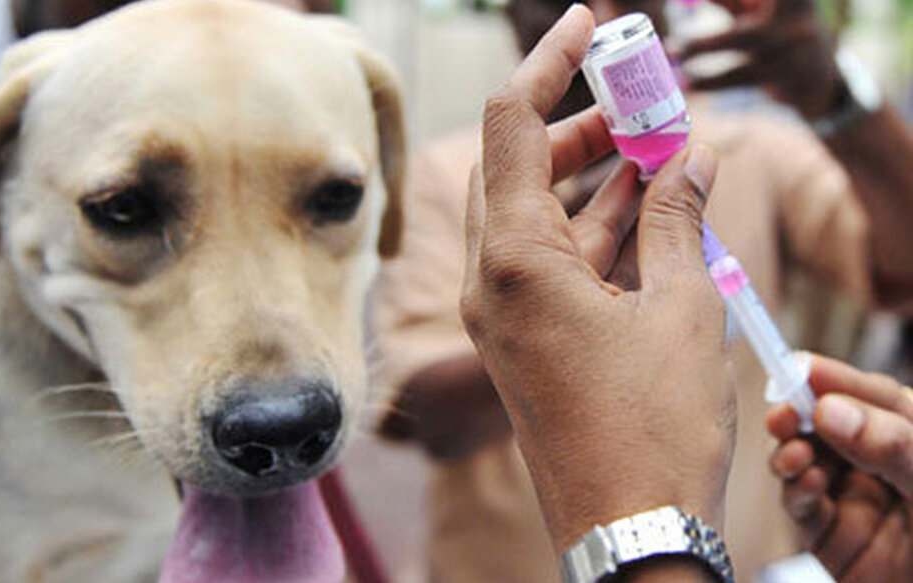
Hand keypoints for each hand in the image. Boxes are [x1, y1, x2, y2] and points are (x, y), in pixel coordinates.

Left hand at [460, 4, 733, 553]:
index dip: (546, 62)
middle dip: (577, 124)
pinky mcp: (524, 338)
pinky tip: (641, 201)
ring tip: (652, 142)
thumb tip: (689, 155)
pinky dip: (589, 226)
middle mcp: (491, 280)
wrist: (628, 530)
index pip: (511, 124)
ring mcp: (503, 312)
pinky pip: (547, 260)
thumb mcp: (680, 306)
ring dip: (588, 175)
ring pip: (534, 213)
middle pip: (517, 166)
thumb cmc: (654, 428)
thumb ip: (676, 218)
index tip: (587, 21)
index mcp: (513, 259)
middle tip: (637, 98)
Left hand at [682, 0, 842, 118]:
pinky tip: (688, 84)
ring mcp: (792, 46)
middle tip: (679, 35)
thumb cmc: (779, 35)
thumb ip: (734, 3)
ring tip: (673, 52)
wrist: (817, 83)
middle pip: (751, 16)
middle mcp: (795, 16)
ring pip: (741, 40)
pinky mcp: (782, 77)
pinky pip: (740, 77)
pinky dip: (711, 81)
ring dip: (701, 46)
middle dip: (722, 0)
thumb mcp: (763, 14)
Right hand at [767, 354, 912, 580]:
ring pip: (806, 463)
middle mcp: (882, 466)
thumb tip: (829, 408)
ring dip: (792, 454)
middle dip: (800, 416)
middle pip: (829, 426)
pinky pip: (804, 508)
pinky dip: (799, 493)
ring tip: (795, 456)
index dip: (836, 379)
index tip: (800, 367)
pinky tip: (808, 486)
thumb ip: (891, 445)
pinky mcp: (833, 538)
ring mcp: (856, 501)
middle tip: (782, 413)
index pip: (875, 397)